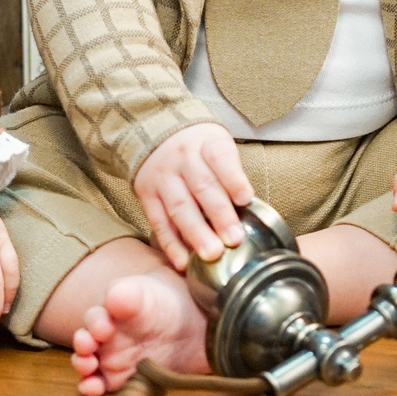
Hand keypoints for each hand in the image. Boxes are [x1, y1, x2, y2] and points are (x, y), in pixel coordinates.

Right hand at [132, 122, 251, 267]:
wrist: (158, 134)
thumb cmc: (200, 149)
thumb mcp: (218, 146)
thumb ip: (232, 175)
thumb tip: (249, 213)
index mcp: (206, 143)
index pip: (220, 158)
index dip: (233, 179)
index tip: (246, 200)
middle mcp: (182, 158)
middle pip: (202, 186)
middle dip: (219, 215)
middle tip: (234, 239)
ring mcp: (163, 177)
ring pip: (179, 206)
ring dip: (196, 233)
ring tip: (212, 254)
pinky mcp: (147, 194)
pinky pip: (158, 221)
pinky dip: (171, 244)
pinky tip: (183, 261)